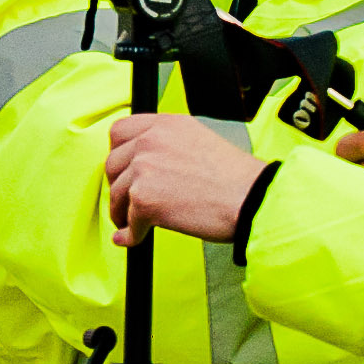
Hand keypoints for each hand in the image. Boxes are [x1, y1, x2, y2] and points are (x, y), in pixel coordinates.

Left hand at [105, 112, 273, 246]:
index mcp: (166, 124)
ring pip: (116, 194)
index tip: (121, 168)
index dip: (117, 153)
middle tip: (125, 199)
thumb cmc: (235, 179)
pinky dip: (130, 235)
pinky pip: (128, 223)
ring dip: (122, 212)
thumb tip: (146, 165)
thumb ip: (168, 145)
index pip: (120, 131)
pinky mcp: (144, 199)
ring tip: (131, 223)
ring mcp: (145, 169)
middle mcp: (151, 141)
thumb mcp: (199, 141)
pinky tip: (134, 238)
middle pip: (112, 164)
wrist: (251, 199)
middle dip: (117, 185)